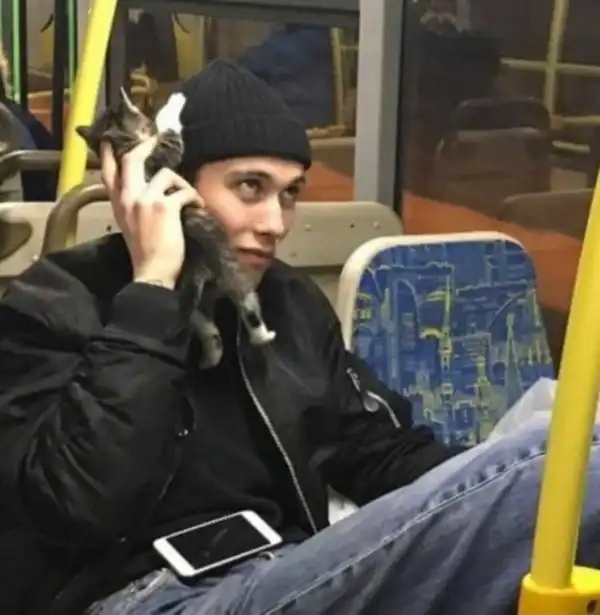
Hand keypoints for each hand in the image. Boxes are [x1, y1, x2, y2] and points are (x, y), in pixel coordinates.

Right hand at [100, 139, 201, 288]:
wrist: (152, 273)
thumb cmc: (145, 253)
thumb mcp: (130, 226)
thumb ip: (133, 206)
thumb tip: (148, 191)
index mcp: (118, 204)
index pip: (108, 172)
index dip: (109, 153)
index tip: (112, 139)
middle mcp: (128, 198)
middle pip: (132, 159)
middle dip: (146, 146)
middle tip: (156, 141)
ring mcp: (145, 200)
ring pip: (165, 173)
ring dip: (182, 183)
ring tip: (190, 198)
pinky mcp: (165, 207)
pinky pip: (184, 191)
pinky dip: (195, 198)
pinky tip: (199, 207)